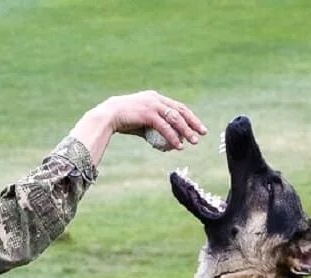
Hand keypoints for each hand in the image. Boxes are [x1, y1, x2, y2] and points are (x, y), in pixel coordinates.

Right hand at [70, 90, 207, 163]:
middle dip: (193, 122)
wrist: (107, 116)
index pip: (177, 106)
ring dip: (186, 131)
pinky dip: (173, 137)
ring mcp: (152, 105)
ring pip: (175, 118)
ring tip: (193, 142)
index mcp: (155, 97)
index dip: (189, 116)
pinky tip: (179, 146)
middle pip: (180, 110)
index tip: (198, 126)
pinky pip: (165, 127)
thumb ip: (151, 126)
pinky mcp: (148, 113)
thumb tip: (161, 138)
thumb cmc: (121, 120)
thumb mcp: (139, 121)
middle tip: (203, 133)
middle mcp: (155, 98)